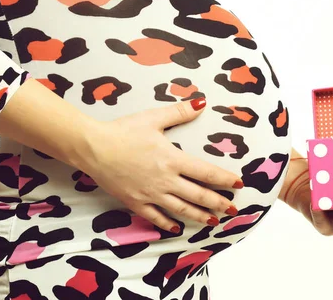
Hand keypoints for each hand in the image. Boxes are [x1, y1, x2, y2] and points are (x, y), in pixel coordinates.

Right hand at [74, 97, 243, 233]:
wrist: (94, 148)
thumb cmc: (123, 131)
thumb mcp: (152, 118)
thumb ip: (179, 112)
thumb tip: (201, 103)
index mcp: (172, 159)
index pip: (206, 172)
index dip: (225, 179)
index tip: (238, 184)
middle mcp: (166, 180)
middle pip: (198, 195)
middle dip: (218, 203)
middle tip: (232, 210)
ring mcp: (151, 194)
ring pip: (181, 209)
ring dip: (200, 216)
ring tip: (213, 221)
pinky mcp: (136, 202)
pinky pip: (156, 217)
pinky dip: (168, 224)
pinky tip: (177, 228)